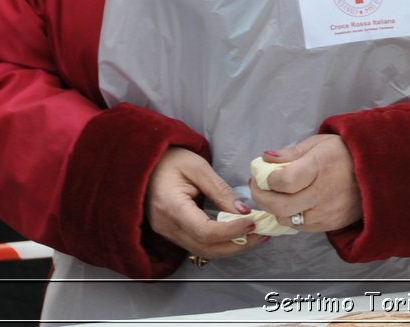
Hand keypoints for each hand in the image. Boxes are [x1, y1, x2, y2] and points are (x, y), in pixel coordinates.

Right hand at [145, 147, 262, 261]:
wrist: (147, 163)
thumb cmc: (171, 159)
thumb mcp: (198, 167)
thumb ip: (220, 191)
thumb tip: (243, 212)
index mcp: (170, 207)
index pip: (204, 231)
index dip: (231, 231)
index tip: (254, 222)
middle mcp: (166, 227)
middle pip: (206, 248)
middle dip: (237, 244)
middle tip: (262, 233)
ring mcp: (167, 233)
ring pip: (203, 251)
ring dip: (231, 247)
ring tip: (256, 235)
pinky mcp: (172, 233)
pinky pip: (198, 245)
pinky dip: (220, 243)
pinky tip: (238, 234)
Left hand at [248, 134, 361, 233]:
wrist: (376, 172)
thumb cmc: (344, 153)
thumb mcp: (319, 143)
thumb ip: (291, 153)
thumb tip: (265, 159)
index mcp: (321, 167)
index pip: (284, 181)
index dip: (266, 180)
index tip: (261, 174)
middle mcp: (324, 193)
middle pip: (281, 206)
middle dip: (262, 199)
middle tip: (258, 188)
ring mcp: (328, 212)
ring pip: (288, 220)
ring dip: (275, 210)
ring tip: (275, 196)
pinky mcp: (331, 225)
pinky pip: (301, 227)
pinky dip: (291, 217)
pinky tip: (292, 205)